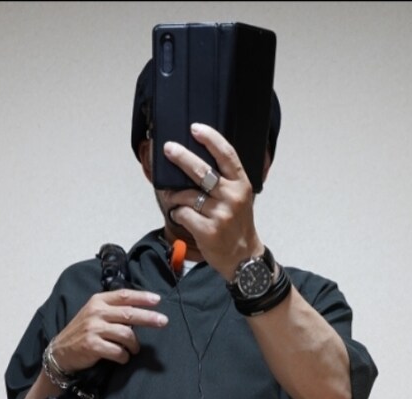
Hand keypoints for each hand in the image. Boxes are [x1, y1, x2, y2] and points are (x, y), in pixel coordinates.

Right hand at [51, 289, 167, 373]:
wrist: (61, 351)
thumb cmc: (82, 332)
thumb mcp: (94, 313)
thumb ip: (113, 310)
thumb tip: (140, 311)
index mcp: (98, 301)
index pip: (124, 296)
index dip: (142, 297)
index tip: (157, 300)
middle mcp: (96, 312)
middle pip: (129, 313)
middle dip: (149, 318)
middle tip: (163, 322)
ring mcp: (94, 329)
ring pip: (126, 334)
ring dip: (134, 345)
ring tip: (134, 350)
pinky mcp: (92, 346)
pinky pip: (118, 351)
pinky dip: (124, 357)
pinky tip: (123, 358)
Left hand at [163, 124, 263, 281]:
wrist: (243, 258)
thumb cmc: (237, 225)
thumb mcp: (240, 198)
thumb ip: (225, 180)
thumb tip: (196, 161)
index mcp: (241, 184)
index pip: (226, 154)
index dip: (210, 138)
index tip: (195, 128)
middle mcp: (232, 197)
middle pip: (202, 171)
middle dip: (182, 157)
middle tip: (169, 149)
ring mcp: (220, 214)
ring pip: (186, 195)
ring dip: (175, 196)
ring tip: (174, 199)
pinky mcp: (208, 231)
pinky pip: (182, 214)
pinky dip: (177, 213)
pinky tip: (180, 216)